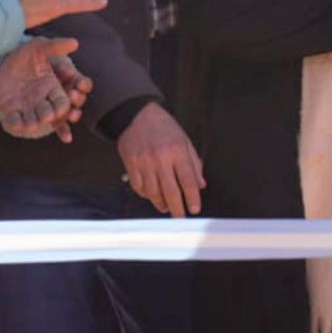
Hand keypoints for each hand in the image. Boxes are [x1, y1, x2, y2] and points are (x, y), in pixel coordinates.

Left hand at [0, 36, 87, 138]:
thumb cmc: (22, 57)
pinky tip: (14, 121)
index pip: (66, 100)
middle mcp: (43, 101)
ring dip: (34, 123)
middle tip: (48, 114)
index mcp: (53, 89)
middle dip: (52, 115)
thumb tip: (75, 42)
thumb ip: (54, 46)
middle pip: (54, 114)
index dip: (71, 101)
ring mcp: (28, 108)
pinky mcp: (12, 112)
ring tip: (32, 123)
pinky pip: (15, 122)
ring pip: (36, 121)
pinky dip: (15, 124)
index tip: (71, 96)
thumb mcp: (37, 48)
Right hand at [118, 100, 204, 216]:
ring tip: (166, 207)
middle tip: (180, 218)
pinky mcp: (131, 163)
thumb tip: (200, 185)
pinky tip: (151, 195)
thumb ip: (194, 164)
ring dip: (161, 203)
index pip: (188, 181)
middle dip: (177, 209)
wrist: (136, 114)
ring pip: (153, 192)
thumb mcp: (185, 141)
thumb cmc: (163, 127)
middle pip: (171, 191)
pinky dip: (146, 194)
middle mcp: (161, 158)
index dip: (192, 198)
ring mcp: (144, 162)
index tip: (194, 209)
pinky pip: (139, 186)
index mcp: (177, 152)